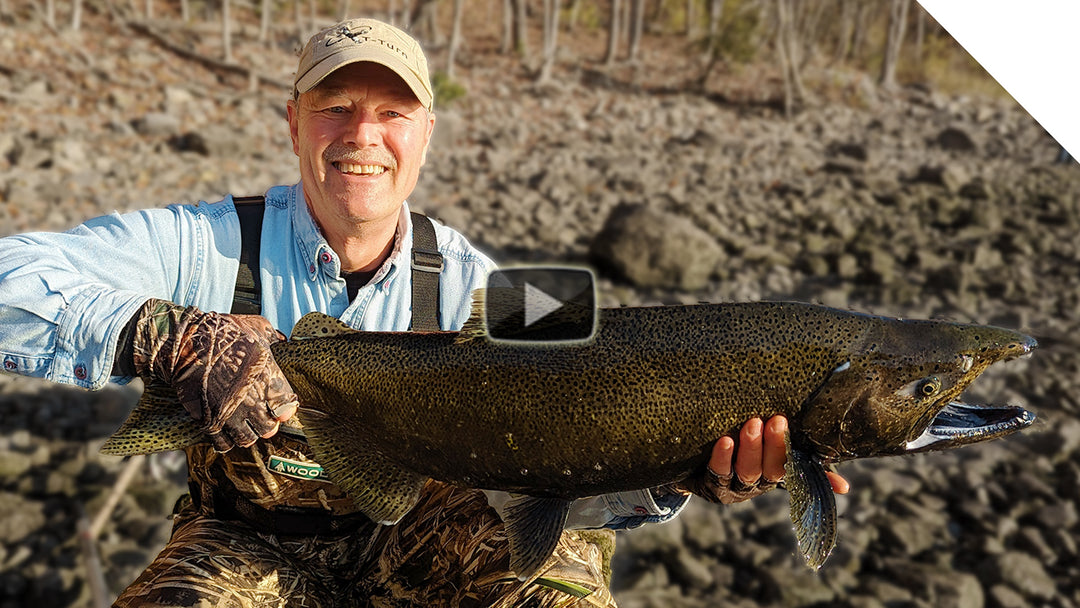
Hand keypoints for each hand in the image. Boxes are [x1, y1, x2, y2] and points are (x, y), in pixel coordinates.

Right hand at [128, 299, 299, 451]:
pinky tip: (226, 431)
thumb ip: (274, 337)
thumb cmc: (221, 332)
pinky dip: (227, 441)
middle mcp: (250, 398)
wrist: (183, 343)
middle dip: (267, 424)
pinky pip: (223, 444)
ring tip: (244, 424)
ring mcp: (228, 412)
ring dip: (248, 433)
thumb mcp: (255, 326)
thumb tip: (284, 341)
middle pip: (268, 428)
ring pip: (247, 439)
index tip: (280, 406)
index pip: (287, 407)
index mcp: (266, 376)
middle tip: (262, 417)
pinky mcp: (208, 420)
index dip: (285, 408)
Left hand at [704, 416, 848, 502]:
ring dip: (752, 448)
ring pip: (748, 470)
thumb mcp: (768, 453)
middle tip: (777, 419)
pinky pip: (719, 472)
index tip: (803, 435)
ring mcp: (735, 486)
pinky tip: (725, 441)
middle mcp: (758, 483)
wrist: (691, 464)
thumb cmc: (737, 452)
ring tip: (752, 423)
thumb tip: (845, 488)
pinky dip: (722, 457)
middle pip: (772, 468)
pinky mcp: (711, 485)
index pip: (795, 466)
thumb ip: (802, 460)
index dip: (807, 463)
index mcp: (775, 473)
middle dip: (776, 445)